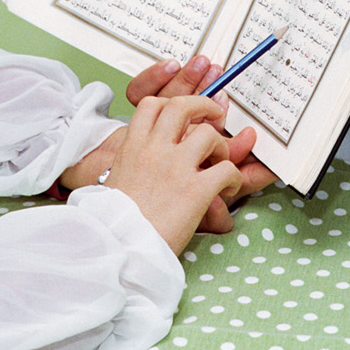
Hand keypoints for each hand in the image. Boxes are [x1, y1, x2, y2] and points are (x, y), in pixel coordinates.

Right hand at [127, 56, 277, 232]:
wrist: (118, 247)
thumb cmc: (114, 223)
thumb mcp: (116, 182)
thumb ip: (133, 165)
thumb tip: (145, 165)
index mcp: (132, 147)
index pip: (151, 105)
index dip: (171, 103)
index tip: (183, 113)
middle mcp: (154, 150)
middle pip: (182, 105)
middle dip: (204, 105)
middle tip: (215, 115)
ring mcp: (176, 167)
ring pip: (208, 134)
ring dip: (221, 146)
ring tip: (221, 162)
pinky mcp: (196, 189)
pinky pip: (227, 169)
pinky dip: (234, 177)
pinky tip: (229, 188)